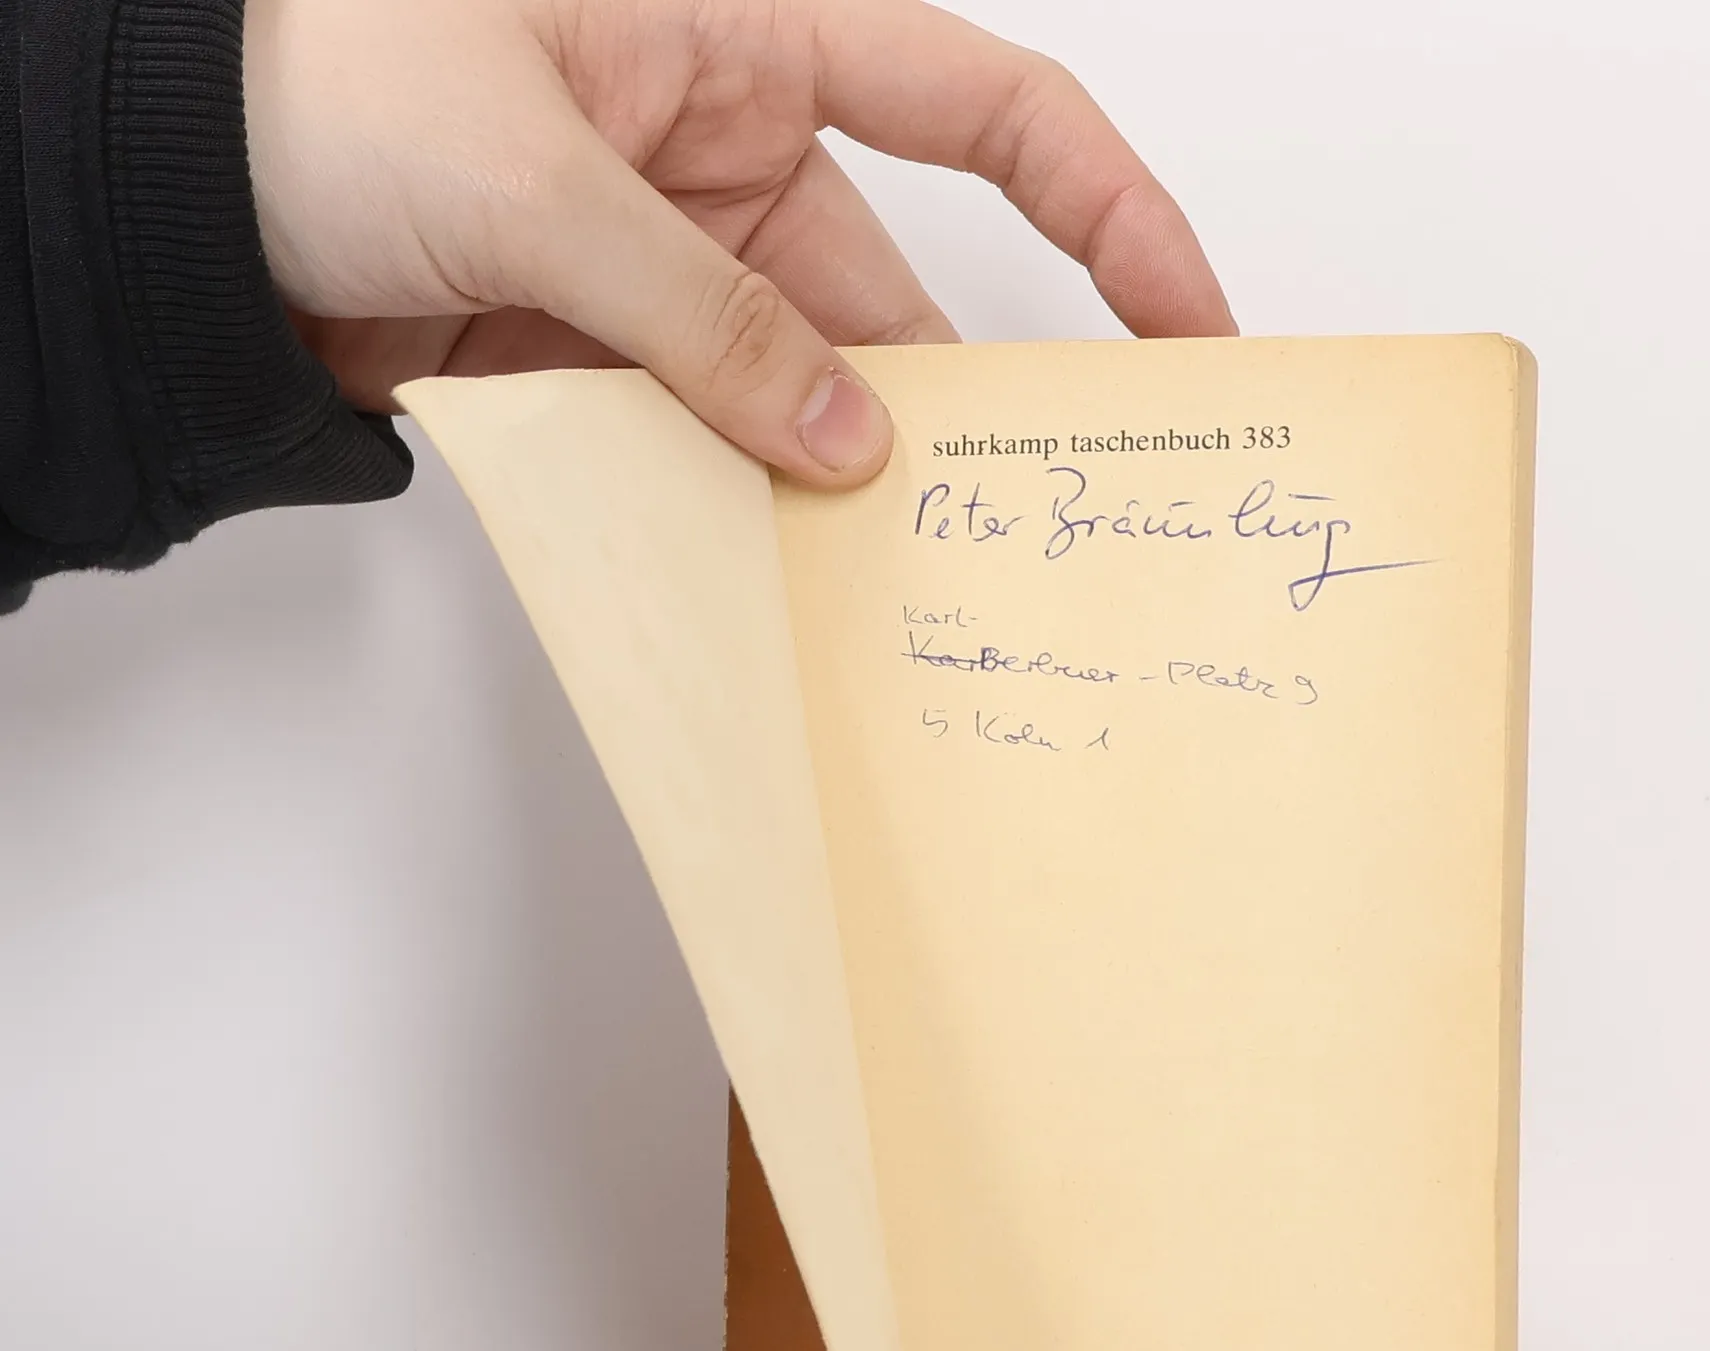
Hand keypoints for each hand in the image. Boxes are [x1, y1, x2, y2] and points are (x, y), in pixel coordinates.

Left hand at [243, 0, 1234, 487]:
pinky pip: (708, 441)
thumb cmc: (310, 84)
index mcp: (740, 39)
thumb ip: (702, 320)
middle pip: (896, 294)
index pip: (983, 111)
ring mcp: (667, 272)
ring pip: (800, 391)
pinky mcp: (609, 360)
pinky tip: (763, 571)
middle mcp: (723, 155)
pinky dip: (733, 507)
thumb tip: (844, 442)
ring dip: (828, 479)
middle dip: (952, 405)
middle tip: (1021, 525)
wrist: (165, 194)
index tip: (1188, 323)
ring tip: (883, 581)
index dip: (1108, 212)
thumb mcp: (534, 181)